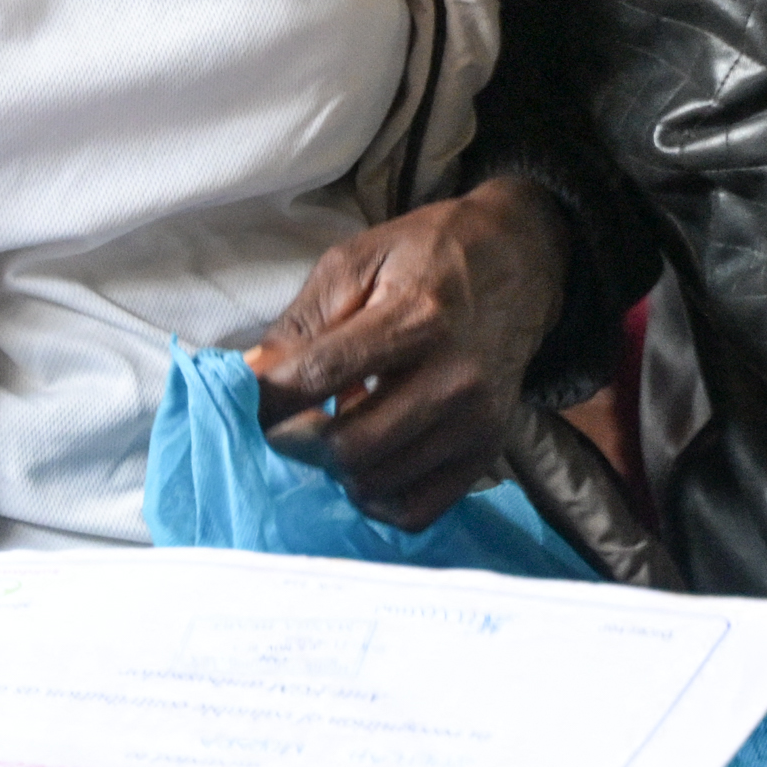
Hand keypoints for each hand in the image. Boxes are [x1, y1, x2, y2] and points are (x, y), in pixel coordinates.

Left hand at [247, 175, 569, 529]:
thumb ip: (301, 325)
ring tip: (335, 428)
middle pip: (349, 447)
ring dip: (336, 468)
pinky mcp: (487, 452)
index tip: (247, 399)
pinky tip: (370, 459)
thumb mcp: (356, 262)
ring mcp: (478, 422)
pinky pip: (416, 510)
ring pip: (377, 484)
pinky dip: (377, 497)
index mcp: (419, 316)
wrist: (520, 264)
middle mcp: (456, 377)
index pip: (319, 376)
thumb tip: (248, 382)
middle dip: (298, 441)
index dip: (267, 397)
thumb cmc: (429, 256)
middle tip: (287, 421)